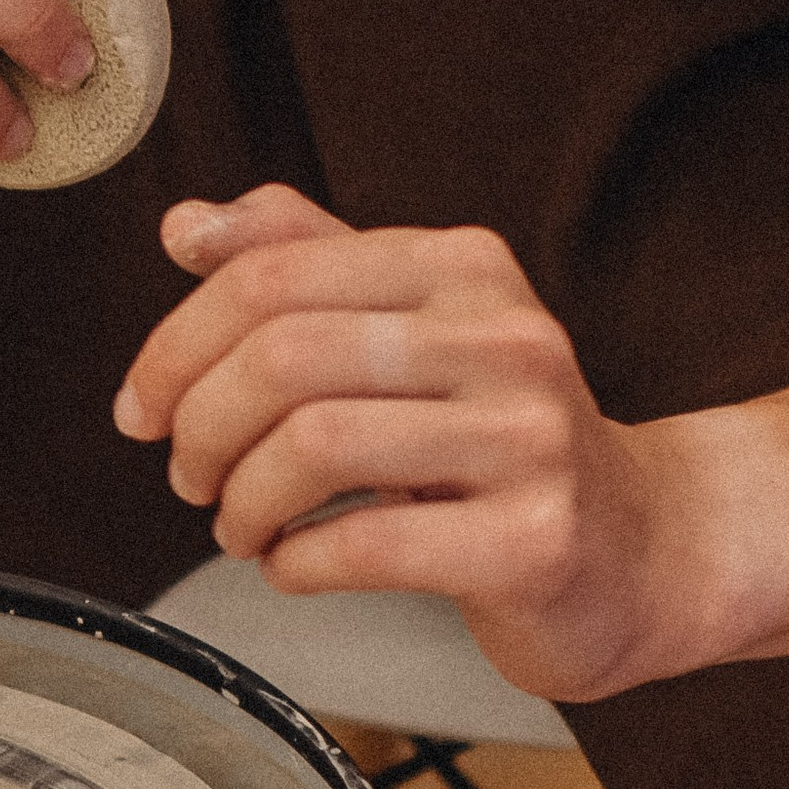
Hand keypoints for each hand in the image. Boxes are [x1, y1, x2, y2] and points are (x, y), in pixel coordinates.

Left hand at [112, 183, 677, 700]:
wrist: (646, 550)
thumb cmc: (504, 441)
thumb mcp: (411, 329)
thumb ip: (302, 264)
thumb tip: (185, 224)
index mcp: (462, 267)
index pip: (271, 272)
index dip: (176, 343)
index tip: (142, 404)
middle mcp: (505, 336)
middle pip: (282, 355)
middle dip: (200, 426)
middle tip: (187, 474)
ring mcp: (529, 439)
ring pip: (314, 446)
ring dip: (241, 500)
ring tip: (240, 524)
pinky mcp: (535, 542)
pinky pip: (364, 545)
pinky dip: (295, 562)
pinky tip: (293, 564)